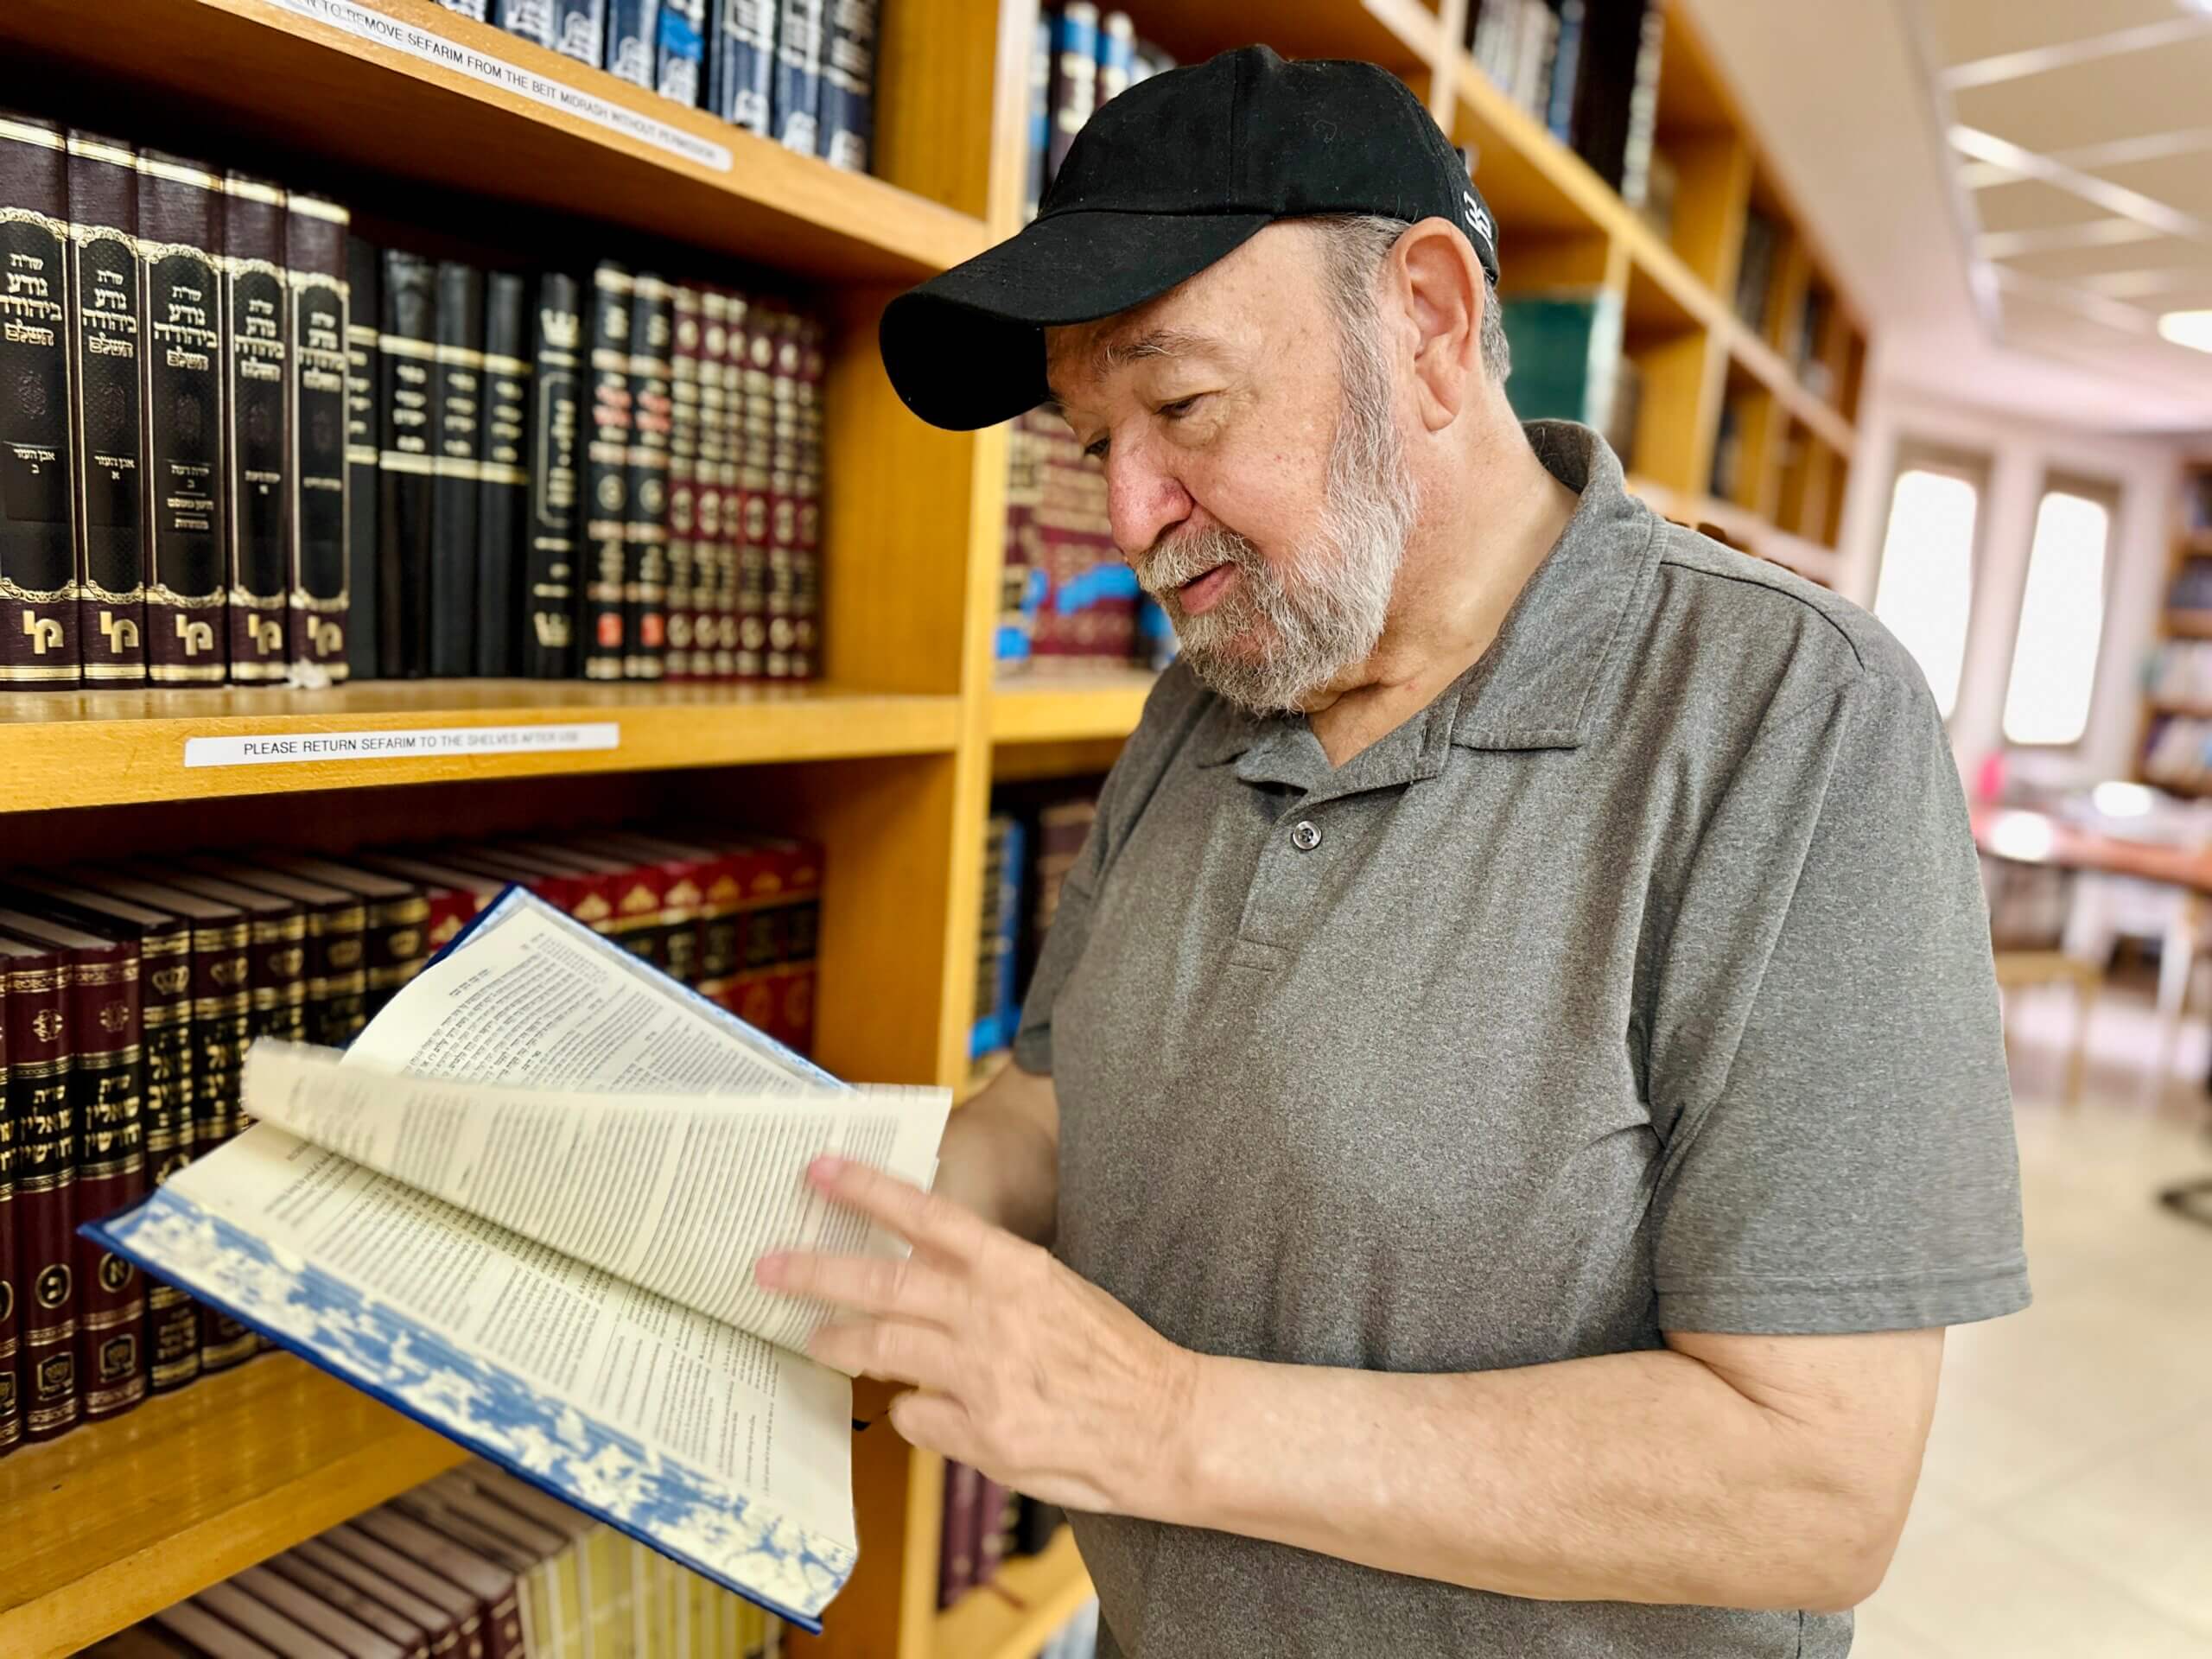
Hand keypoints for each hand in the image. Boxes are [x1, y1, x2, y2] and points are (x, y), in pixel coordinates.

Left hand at [754, 1154, 1196, 1514]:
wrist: (1168, 1425)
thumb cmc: (1117, 1357)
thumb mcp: (1058, 1291)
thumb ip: (991, 1285)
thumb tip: (929, 1280)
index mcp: (1015, 1269)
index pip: (926, 1216)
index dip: (866, 1191)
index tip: (819, 1171)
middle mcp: (991, 1316)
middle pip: (881, 1285)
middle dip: (814, 1273)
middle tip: (767, 1268)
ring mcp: (982, 1378)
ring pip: (882, 1351)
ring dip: (840, 1343)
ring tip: (814, 1339)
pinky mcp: (982, 1436)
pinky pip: (916, 1416)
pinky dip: (913, 1411)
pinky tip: (932, 1410)